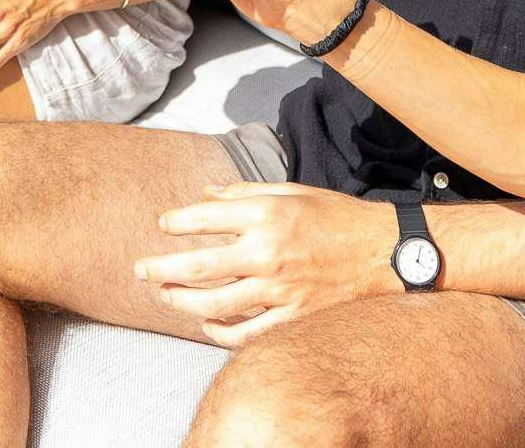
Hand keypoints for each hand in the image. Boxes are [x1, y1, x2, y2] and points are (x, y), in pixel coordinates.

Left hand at [135, 183, 402, 346]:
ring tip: (163, 296)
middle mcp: (267, 253)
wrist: (385, 253)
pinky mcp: (293, 318)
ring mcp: (279, 290)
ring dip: (180, 302)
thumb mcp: (292, 191)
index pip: (203, 218)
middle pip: (197, 267)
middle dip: (160, 269)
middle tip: (139, 269)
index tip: (161, 225)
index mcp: (267, 215)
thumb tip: (204, 195)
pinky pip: (245, 333)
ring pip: (213, 304)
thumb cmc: (338, 216)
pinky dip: (219, 331)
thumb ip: (244, 192)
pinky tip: (205, 323)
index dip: (174, 222)